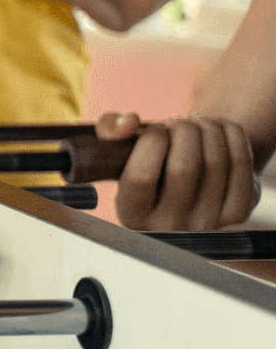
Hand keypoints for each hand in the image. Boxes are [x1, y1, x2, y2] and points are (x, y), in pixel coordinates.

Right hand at [102, 110, 260, 230]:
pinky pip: (240, 164)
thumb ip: (110, 128)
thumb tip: (129, 123)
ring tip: (196, 123)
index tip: (154, 130)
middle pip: (184, 166)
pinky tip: (217, 129)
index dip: (151, 141)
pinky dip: (230, 135)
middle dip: (183, 129)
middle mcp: (170, 226)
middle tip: (178, 121)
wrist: (188, 179)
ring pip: (215, 162)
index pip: (141, 176)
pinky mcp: (237, 213)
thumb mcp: (119, 146)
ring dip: (207, 128)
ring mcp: (207, 223)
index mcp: (132, 214)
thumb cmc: (147, 158)